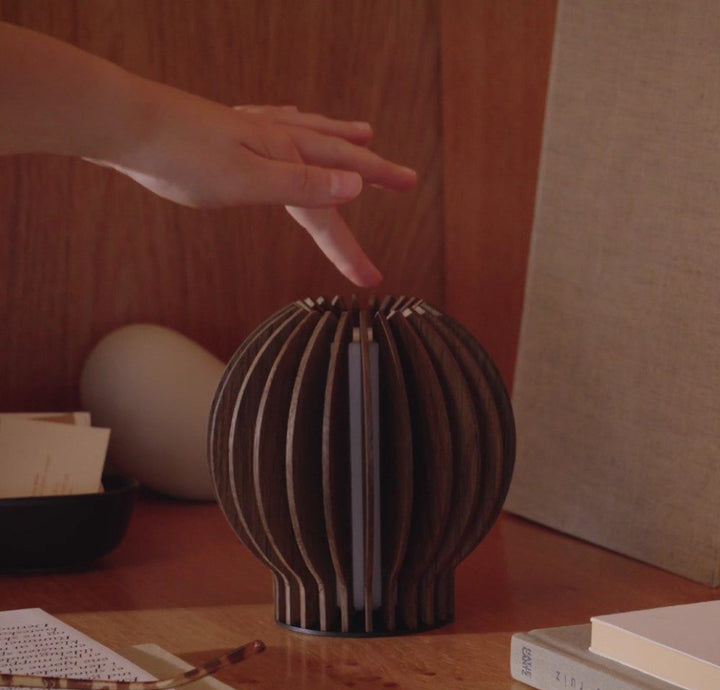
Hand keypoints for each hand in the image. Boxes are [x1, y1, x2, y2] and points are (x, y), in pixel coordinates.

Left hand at [104, 89, 416, 286]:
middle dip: (375, 171)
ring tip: (365, 134)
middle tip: (407, 180)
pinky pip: (278, 120)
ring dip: (343, 138)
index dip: (351, 247)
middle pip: (338, 157)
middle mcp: (278, 139)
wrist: (129, 123)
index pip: (332, 207)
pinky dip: (297, 121)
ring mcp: (254, 130)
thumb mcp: (248, 182)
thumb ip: (303, 185)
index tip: (373, 278)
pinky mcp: (230, 127)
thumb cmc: (183, 157)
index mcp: (287, 157)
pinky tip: (291, 117)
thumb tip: (357, 188)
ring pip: (311, 133)